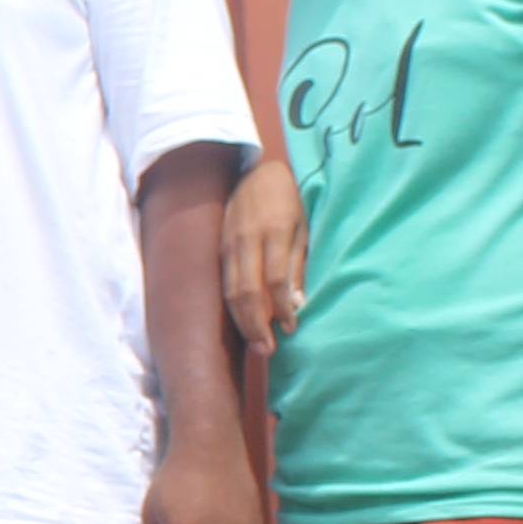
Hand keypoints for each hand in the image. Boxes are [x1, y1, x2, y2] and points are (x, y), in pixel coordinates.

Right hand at [222, 155, 306, 348]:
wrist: (256, 174)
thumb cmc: (287, 202)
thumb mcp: (302, 227)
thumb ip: (297, 263)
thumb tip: (297, 303)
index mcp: (272, 231)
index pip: (275, 279)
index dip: (283, 307)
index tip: (291, 327)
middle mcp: (246, 240)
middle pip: (248, 291)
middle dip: (257, 324)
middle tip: (268, 349)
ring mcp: (229, 245)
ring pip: (231, 291)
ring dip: (243, 322)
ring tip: (256, 344)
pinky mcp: (220, 249)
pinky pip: (224, 284)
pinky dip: (234, 307)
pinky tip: (244, 322)